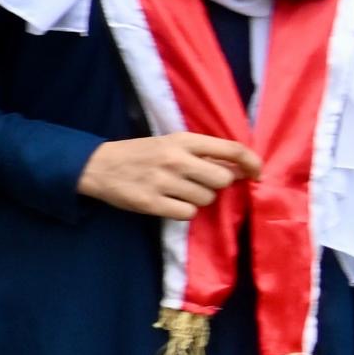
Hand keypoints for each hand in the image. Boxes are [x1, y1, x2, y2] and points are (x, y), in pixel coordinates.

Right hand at [78, 133, 261, 221]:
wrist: (97, 165)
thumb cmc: (140, 153)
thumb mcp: (171, 144)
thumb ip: (203, 153)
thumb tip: (240, 170)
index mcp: (183, 140)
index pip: (232, 149)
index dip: (251, 163)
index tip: (256, 174)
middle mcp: (175, 159)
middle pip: (222, 179)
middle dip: (216, 185)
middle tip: (200, 183)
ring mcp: (163, 181)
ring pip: (206, 199)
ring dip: (197, 200)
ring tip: (178, 192)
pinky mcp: (151, 203)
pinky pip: (187, 214)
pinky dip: (182, 212)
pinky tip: (168, 203)